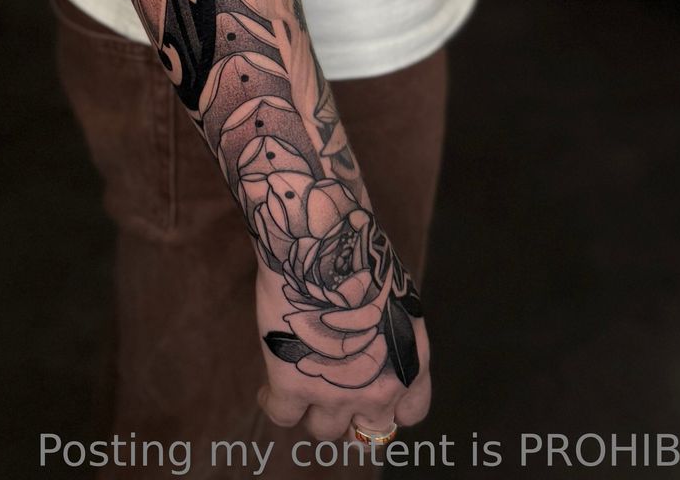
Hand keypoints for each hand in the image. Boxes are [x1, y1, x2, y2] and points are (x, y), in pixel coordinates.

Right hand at [254, 255, 431, 444]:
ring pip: (324, 430)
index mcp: (411, 366)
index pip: (409, 414)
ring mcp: (336, 392)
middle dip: (351, 418)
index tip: (370, 392)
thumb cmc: (361, 256)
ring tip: (299, 386)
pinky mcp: (294, 384)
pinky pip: (282, 416)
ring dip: (312, 411)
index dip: (389, 408)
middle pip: (368, 434)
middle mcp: (379, 389)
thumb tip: (374, 347)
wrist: (325, 244)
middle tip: (332, 394)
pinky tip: (268, 389)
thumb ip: (391, 337)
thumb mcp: (398, 300)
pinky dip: (273, 404)